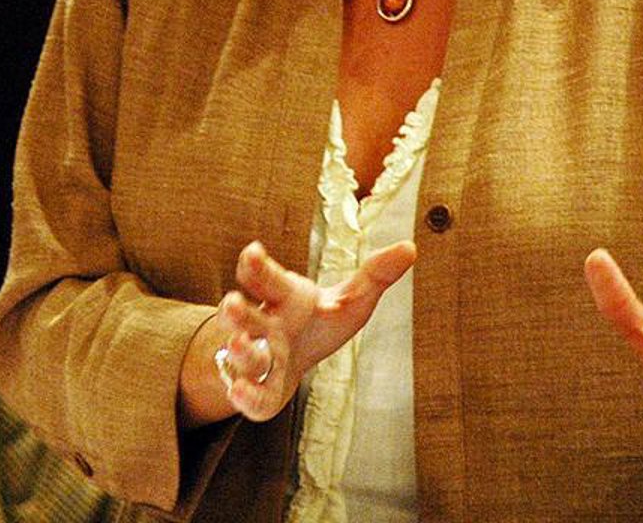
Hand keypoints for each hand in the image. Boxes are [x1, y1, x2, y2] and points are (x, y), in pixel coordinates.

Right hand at [179, 238, 415, 426]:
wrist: (295, 357)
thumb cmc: (319, 320)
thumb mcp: (351, 298)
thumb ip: (377, 273)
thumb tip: (410, 246)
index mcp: (285, 297)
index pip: (267, 278)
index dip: (258, 265)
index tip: (252, 252)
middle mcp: (265, 325)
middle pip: (245, 314)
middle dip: (237, 310)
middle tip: (231, 303)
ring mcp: (259, 357)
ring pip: (242, 354)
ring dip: (239, 350)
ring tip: (242, 345)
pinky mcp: (262, 390)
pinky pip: (251, 396)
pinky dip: (245, 396)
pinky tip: (242, 393)